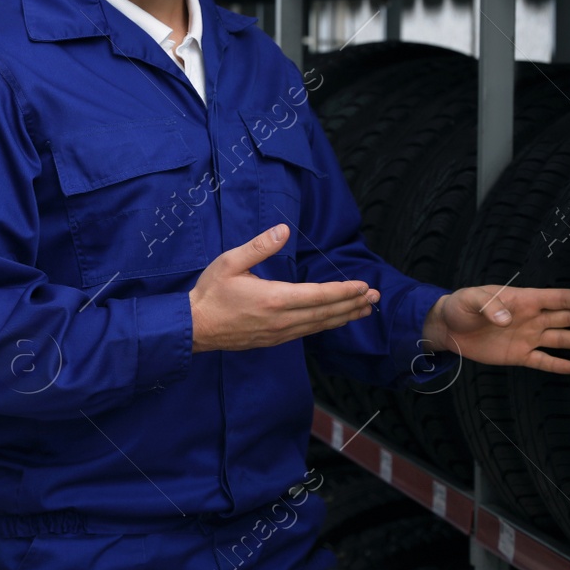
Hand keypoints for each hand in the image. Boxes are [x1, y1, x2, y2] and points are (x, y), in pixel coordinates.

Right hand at [189, 224, 378, 352]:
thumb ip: (259, 246)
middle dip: (353, 304)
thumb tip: (282, 230)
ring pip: (319, 325)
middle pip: (326, 313)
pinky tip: (334, 320)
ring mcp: (279, 333)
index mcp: (274, 298)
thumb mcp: (230, 262)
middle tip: (376, 297)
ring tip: (364, 310)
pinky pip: (307, 333)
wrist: (194, 327)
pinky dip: (326, 325)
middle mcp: (282, 319)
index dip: (344, 291)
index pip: (319, 295)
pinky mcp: (274, 340)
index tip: (364, 286)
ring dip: (344, 316)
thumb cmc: (210, 292)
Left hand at [421, 284, 569, 373]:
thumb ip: (489, 306)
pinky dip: (558, 365)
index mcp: (524, 300)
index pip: (557, 298)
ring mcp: (528, 337)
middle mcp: (532, 318)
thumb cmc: (459, 307)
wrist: (447, 329)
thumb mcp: (470, 300)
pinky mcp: (520, 355)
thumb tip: (506, 318)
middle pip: (566, 317)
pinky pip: (543, 360)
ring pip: (560, 339)